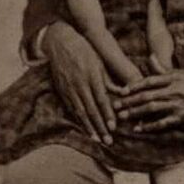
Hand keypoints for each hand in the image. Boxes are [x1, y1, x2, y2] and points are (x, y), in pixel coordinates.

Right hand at [43, 22, 128, 143]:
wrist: (61, 43)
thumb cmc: (85, 50)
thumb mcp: (100, 61)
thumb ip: (108, 79)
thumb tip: (122, 93)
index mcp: (92, 76)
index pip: (102, 100)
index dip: (108, 115)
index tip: (114, 127)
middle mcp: (80, 84)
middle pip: (91, 110)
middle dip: (100, 127)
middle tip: (108, 141)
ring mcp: (69, 88)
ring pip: (80, 112)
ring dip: (89, 127)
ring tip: (97, 139)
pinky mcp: (62, 90)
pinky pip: (71, 108)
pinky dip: (78, 120)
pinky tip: (84, 128)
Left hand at [113, 70, 183, 132]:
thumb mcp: (183, 74)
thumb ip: (164, 68)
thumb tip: (149, 57)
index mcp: (174, 78)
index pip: (149, 81)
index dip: (134, 86)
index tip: (122, 92)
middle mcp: (174, 90)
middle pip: (147, 95)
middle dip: (129, 101)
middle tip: (116, 106)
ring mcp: (178, 105)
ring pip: (151, 109)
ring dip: (135, 113)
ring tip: (123, 116)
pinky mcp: (181, 119)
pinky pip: (162, 123)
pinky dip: (149, 126)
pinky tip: (139, 128)